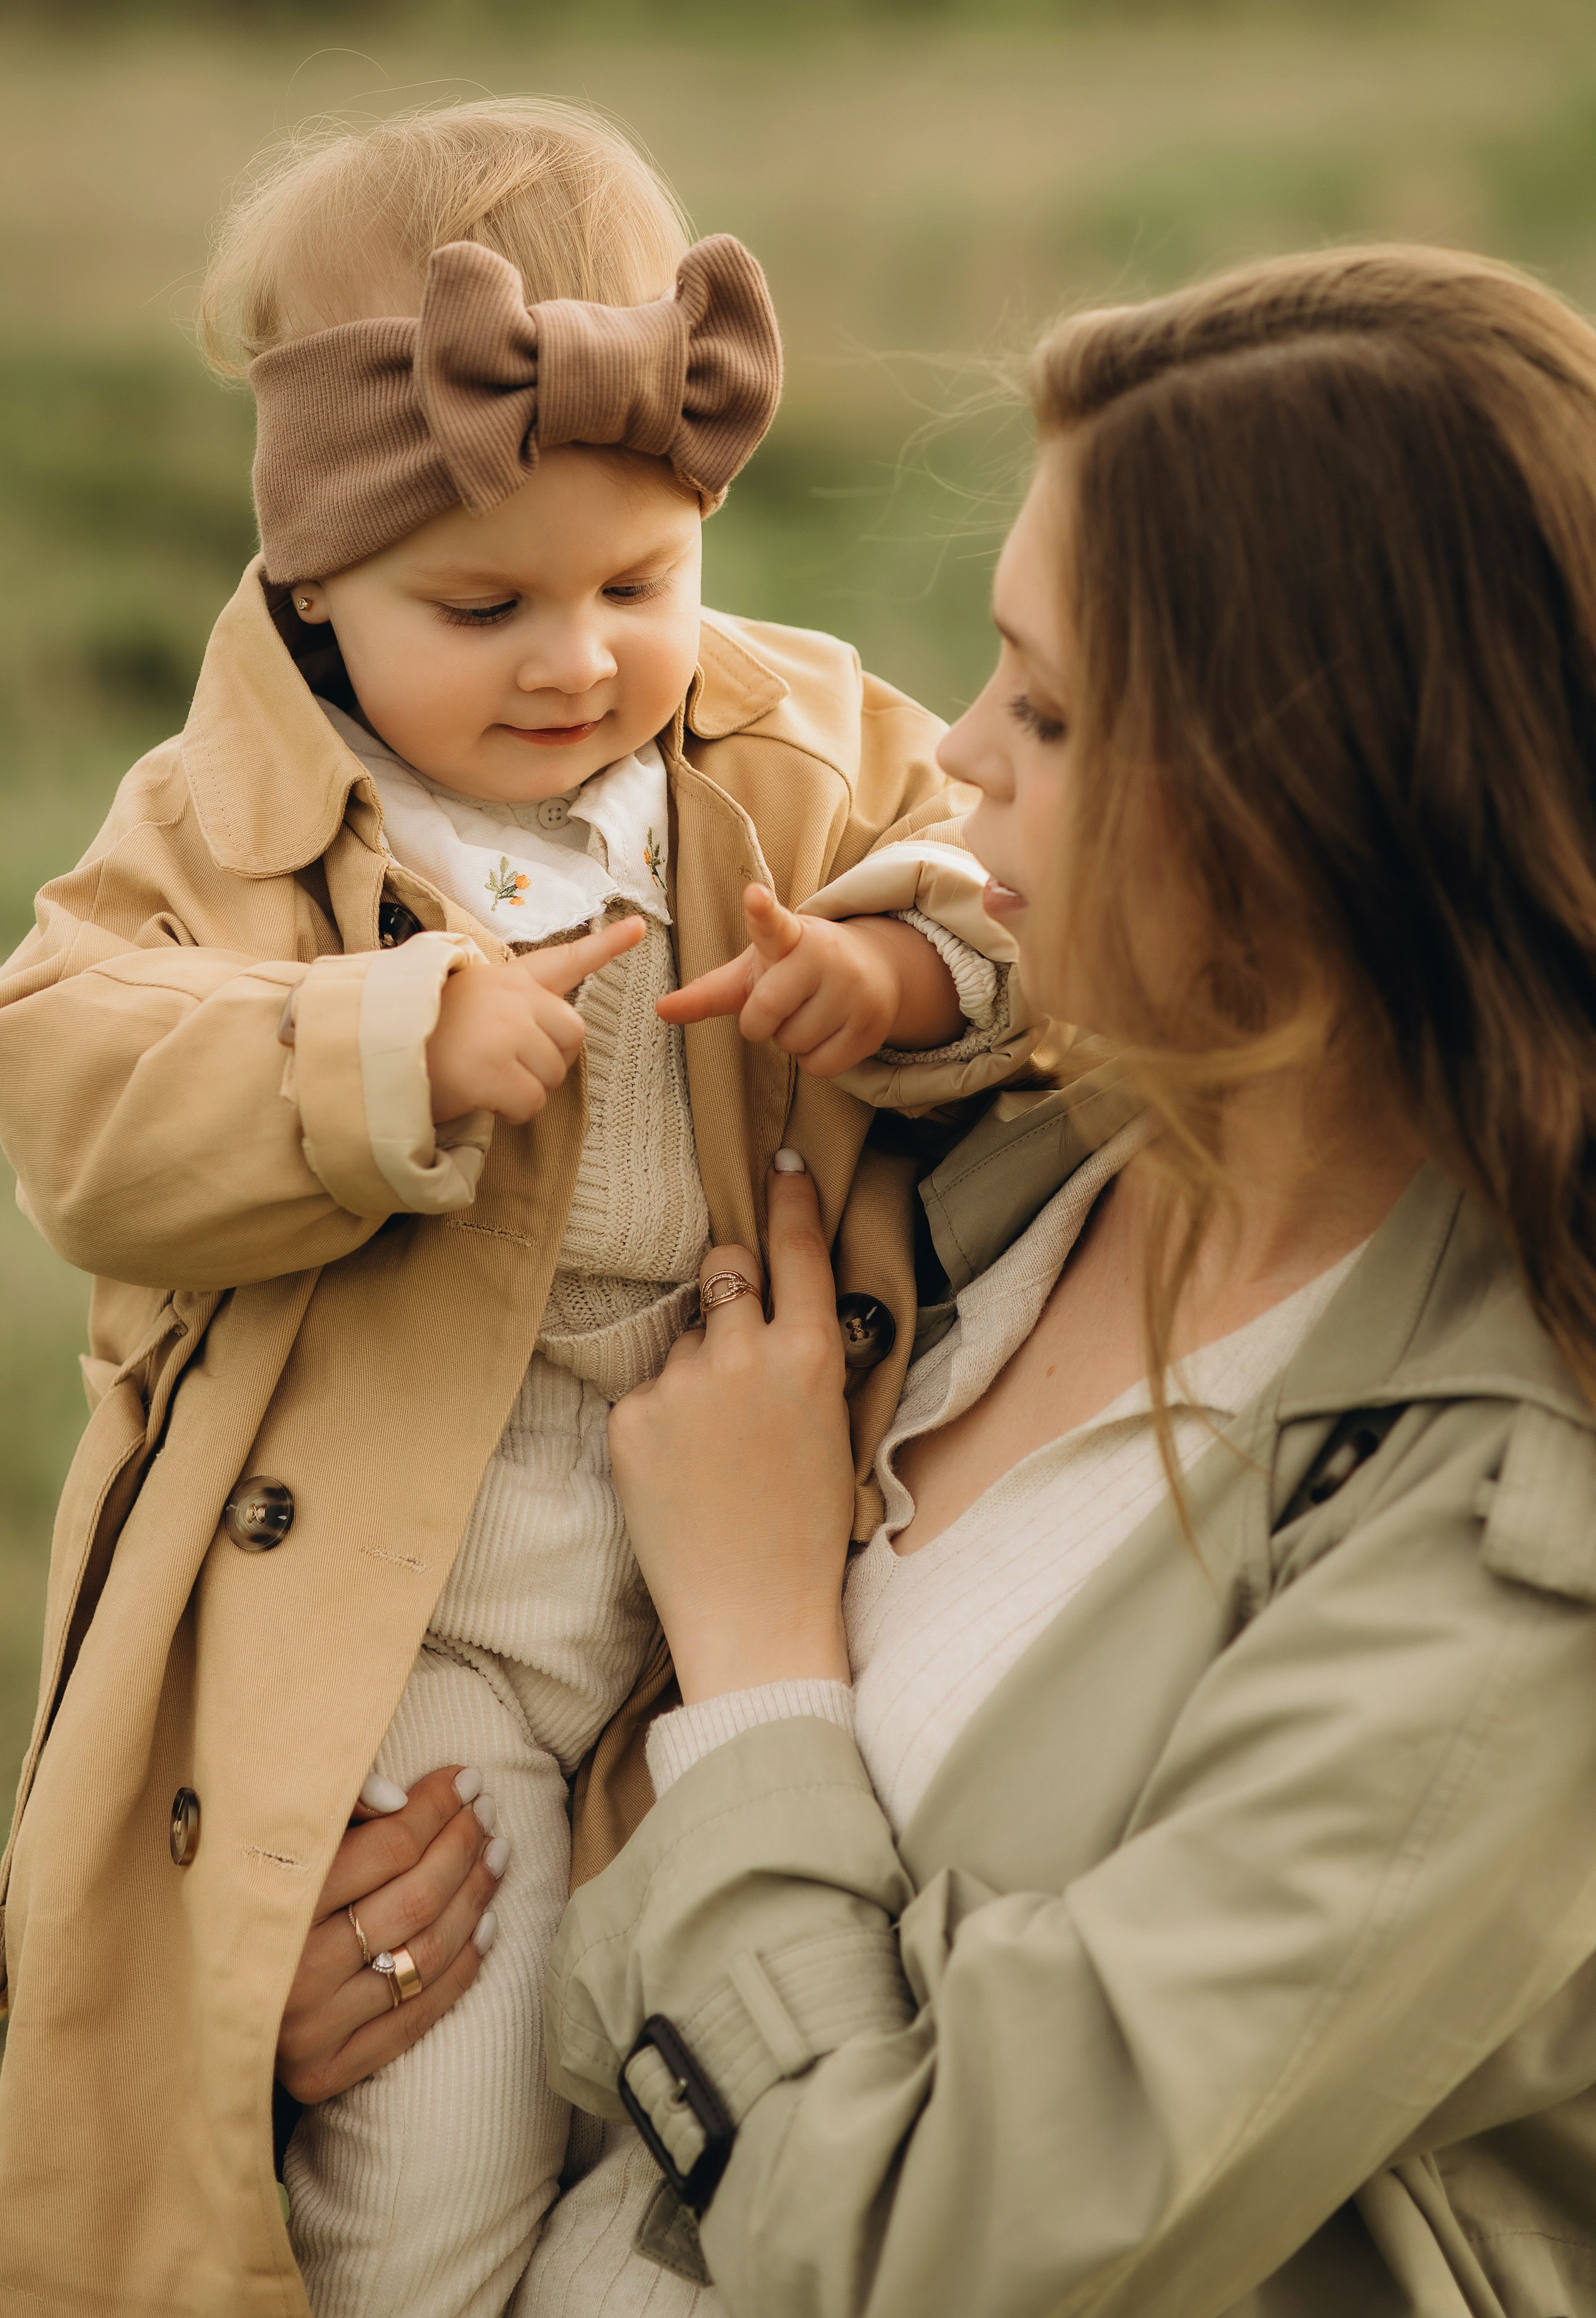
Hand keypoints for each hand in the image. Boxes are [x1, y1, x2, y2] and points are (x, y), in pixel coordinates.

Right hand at [275, 1765, 505, 2103]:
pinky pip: (417, 2015)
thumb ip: (331, 1808)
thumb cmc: (245, 1896)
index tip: (466, 1778)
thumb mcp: (269, 1839)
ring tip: (496, 1853)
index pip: (387, 1847)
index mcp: (270, 1905)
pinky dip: (464, 1965)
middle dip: (462, 1845)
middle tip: (487, 1812)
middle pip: (414, 1899)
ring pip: (426, 1954)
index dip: (436, 1807)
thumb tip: (398, 1797)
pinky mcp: (325, 2073)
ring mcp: (309, 2031)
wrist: (183, 2003)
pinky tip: (487, 1922)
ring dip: (474, 1897)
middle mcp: (290, 1974)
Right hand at [427, 915, 644, 1123]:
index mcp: (507, 979)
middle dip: (549, 1061)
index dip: (605, 945)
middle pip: (572, 1037)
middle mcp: (513, 999)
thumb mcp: (467, 1003)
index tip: (639, 928)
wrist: (372, 1052)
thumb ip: (511, 1008)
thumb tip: (546, 1041)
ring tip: (481, 1075)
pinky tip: (479, 1095)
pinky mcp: (494, 1069)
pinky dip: (510, 1111)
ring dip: (524, 1089)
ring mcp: (505, 1032)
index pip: (565, 960)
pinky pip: (531, 1103)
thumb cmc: (421, 1034)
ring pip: (552, 1076)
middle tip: (505, 1065)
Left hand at [607, 1159, 855, 1700]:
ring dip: (694, 1374)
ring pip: (683, 1341)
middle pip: (723, 1269)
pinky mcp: (631, 1417)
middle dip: (726, 1286)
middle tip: (734, 1337)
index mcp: (810, 1356)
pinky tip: (682, 1475)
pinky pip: (646, 1393)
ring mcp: (682, 1383)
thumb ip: (799, 1359)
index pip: (796, 1249)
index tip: (781, 1163)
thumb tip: (766, 1313)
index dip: (789, 1200)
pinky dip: (660, 1423)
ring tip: (713, 1453)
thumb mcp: (830, 1426)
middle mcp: (744, 1353)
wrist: (757, 1611)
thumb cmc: (806, 1528)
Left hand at [657, 886, 961, 1076]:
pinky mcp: (872, 1025)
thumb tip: (659, 1009)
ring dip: (791, 1040)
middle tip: (780, 1004)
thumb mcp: (756, 969)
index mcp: (790, 936)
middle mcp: (824, 956)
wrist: (875, 970)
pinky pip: (820, 1066)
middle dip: (762, 1023)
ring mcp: (854, 990)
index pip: (772, 924)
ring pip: (793, 1045)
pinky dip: (815, 1059)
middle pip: (765, 1015)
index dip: (761, 912)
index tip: (754, 895)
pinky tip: (828, 1032)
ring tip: (810, 1012)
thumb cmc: (798, 970)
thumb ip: (709, 990)